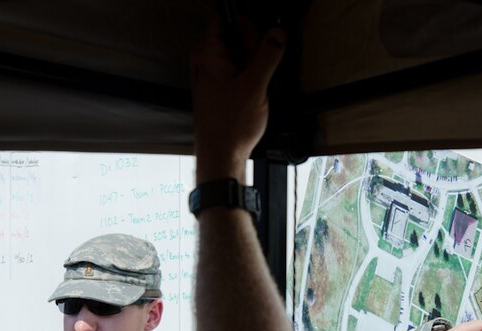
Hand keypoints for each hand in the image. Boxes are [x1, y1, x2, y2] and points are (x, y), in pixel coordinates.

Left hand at [190, 22, 285, 183]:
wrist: (221, 158)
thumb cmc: (231, 125)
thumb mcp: (255, 86)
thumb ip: (268, 55)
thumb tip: (277, 33)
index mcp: (208, 56)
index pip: (223, 21)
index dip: (244, 26)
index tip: (260, 40)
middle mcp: (205, 64)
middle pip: (230, 37)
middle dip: (250, 45)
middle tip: (261, 63)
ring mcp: (210, 79)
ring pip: (234, 57)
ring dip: (251, 63)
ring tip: (259, 81)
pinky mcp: (217, 93)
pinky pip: (233, 73)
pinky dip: (246, 77)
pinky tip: (255, 91)